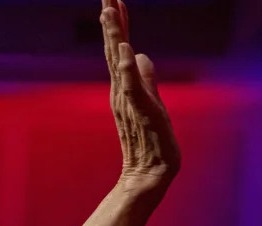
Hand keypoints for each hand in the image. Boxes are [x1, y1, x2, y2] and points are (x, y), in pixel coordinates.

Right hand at [100, 0, 180, 190]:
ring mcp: (128, 101)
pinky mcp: (140, 112)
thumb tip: (140, 55)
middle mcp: (122, 91)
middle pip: (113, 50)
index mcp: (125, 88)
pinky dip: (125, 68)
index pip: (117, 50)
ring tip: (109, 12)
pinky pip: (131, 86)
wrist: (150, 174)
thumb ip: (146, 79)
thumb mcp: (152, 102)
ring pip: (118, 63)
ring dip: (114, 36)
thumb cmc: (151, 143)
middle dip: (111, 22)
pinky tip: (124, 48)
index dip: (117, 25)